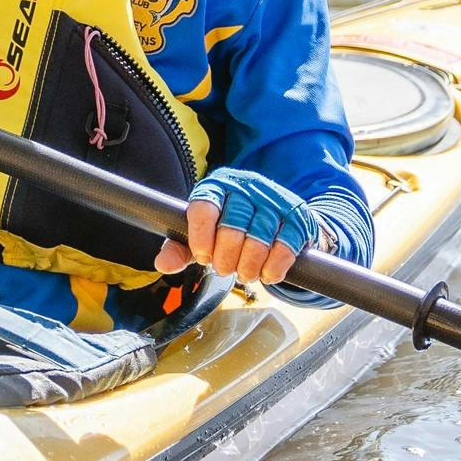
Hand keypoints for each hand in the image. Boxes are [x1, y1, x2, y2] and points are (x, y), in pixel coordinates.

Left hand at [159, 166, 323, 287]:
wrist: (280, 222)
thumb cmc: (233, 229)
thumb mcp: (203, 235)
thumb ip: (180, 248)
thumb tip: (163, 263)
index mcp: (218, 186)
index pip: (203, 208)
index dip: (200, 238)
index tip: (203, 256)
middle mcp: (246, 187)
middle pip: (230, 230)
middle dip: (225, 260)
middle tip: (225, 269)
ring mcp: (274, 200)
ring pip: (257, 243)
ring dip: (248, 268)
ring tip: (245, 273)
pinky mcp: (297, 217)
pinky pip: (283, 249)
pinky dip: (272, 269)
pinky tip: (266, 274)